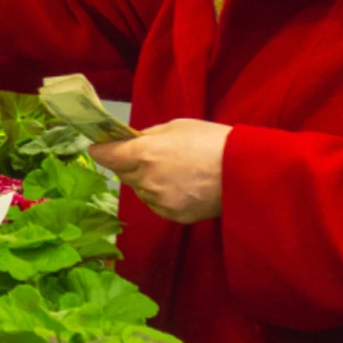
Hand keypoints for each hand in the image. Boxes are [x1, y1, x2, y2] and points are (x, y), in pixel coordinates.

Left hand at [87, 119, 229, 223]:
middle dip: (127, 164)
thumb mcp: (177, 127)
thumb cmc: (213, 142)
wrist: (244, 172)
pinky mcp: (172, 215)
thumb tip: (131, 141)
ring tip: (171, 171)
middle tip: (144, 156)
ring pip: (139, 190)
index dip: (101, 151)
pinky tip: (180, 186)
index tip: (98, 148)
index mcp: (146, 153)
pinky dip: (160, 195)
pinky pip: (155, 203)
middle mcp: (147, 179)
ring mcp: (159, 200)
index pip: (108, 156)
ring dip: (145, 181)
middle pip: (122, 174)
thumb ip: (148, 136)